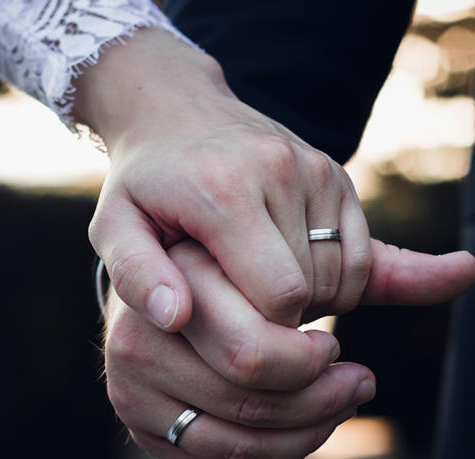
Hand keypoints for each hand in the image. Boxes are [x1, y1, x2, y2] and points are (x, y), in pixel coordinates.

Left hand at [76, 28, 375, 331]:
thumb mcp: (113, 227)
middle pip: (314, 289)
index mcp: (224, 190)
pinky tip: (294, 277)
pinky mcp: (336, 173)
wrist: (177, 110)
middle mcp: (279, 170)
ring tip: (263, 293)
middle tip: (244, 313)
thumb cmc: (143, 184)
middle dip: (287, 321)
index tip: (232, 332)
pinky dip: (337, 282)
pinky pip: (361, 255)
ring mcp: (315, 168)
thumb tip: (175, 318)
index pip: (280, 295)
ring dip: (313, 303)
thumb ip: (135, 275)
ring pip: (343, 276)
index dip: (264, 333)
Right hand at [103, 241, 376, 458]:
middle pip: (251, 395)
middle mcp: (141, 332)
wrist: (164, 279)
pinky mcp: (139, 424)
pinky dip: (278, 456)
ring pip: (240, 441)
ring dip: (308, 432)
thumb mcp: (301, 254)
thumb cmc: (248, 264)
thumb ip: (380, 268)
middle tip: (355, 378)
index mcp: (178, 278)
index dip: (312, 362)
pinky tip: (306, 427)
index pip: (258, 349)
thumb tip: (468, 270)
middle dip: (319, 398)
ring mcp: (133, 384)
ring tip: (340, 401)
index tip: (332, 346)